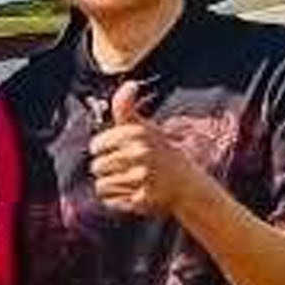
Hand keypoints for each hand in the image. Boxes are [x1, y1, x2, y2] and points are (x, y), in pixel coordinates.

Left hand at [87, 80, 205, 216]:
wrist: (187, 185)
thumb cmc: (159, 153)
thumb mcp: (145, 127)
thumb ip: (127, 108)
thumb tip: (130, 84)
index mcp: (138, 133)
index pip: (96, 145)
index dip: (101, 149)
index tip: (114, 150)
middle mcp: (141, 153)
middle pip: (96, 166)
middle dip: (106, 169)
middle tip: (125, 168)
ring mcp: (143, 178)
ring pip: (101, 184)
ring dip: (111, 185)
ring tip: (128, 180)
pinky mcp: (143, 200)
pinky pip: (109, 201)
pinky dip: (116, 199)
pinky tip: (132, 193)